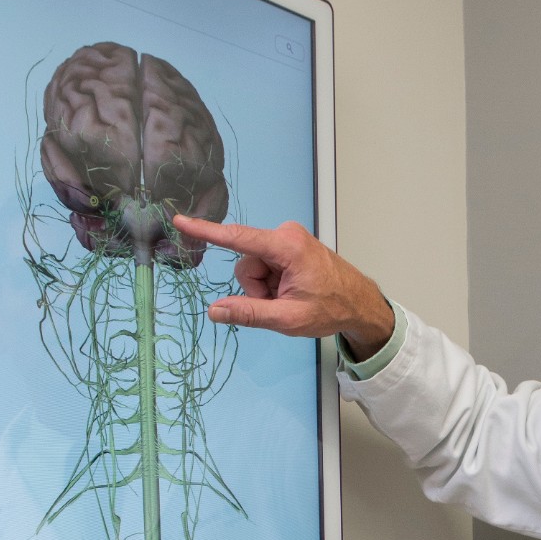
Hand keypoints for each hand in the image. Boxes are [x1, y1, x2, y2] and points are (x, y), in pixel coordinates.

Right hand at [170, 216, 394, 354]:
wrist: (359, 304)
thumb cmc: (331, 309)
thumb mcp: (288, 319)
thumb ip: (249, 313)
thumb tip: (215, 310)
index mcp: (287, 247)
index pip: (238, 238)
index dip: (206, 231)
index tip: (181, 220)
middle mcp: (286, 234)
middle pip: (246, 263)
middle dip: (257, 287)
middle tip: (283, 302)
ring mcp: (288, 238)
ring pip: (254, 266)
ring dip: (266, 287)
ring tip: (290, 297)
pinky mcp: (289, 244)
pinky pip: (265, 264)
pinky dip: (273, 282)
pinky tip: (293, 289)